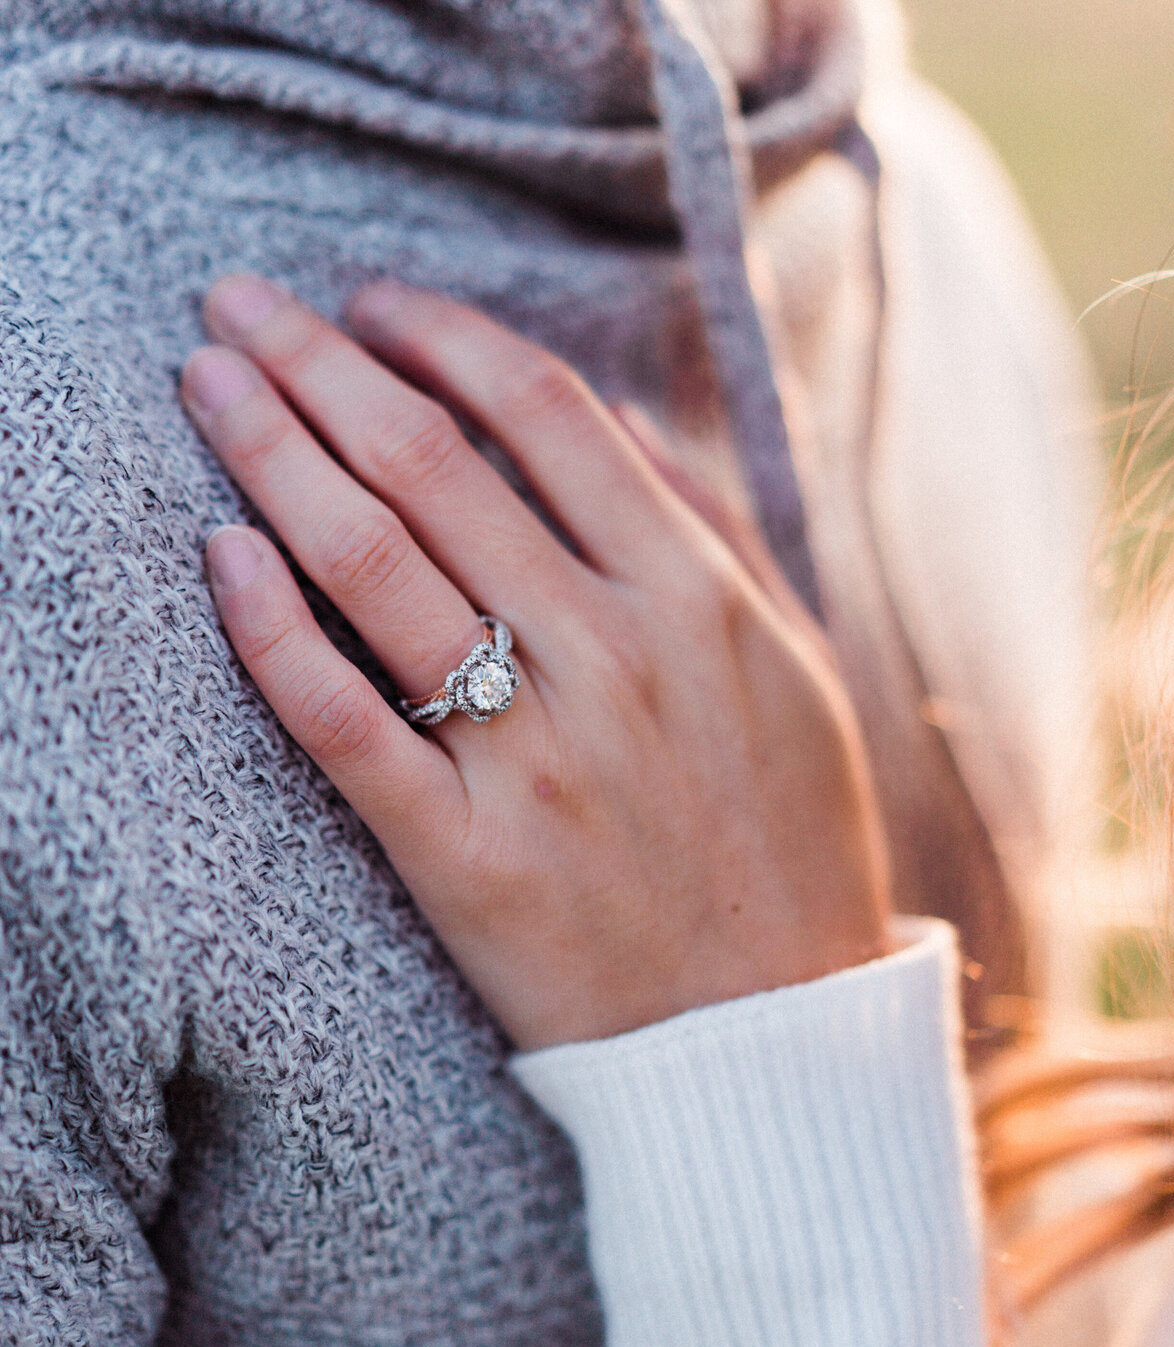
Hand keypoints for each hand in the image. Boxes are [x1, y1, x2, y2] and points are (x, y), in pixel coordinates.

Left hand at [182, 275, 892, 1050]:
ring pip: (377, 568)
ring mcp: (537, 759)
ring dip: (274, 454)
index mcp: (701, 598)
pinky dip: (272, 632)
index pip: (546, 415)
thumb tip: (615, 418)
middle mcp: (617, 657)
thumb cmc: (785, 847)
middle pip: (434, 464)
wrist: (770, 1044)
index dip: (442, 336)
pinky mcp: (466, 858)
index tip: (371, 302)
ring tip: (207, 380)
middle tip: (236, 301)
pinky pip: (345, 724)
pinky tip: (218, 556)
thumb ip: (712, 536)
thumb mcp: (793, 672)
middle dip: (319, 362)